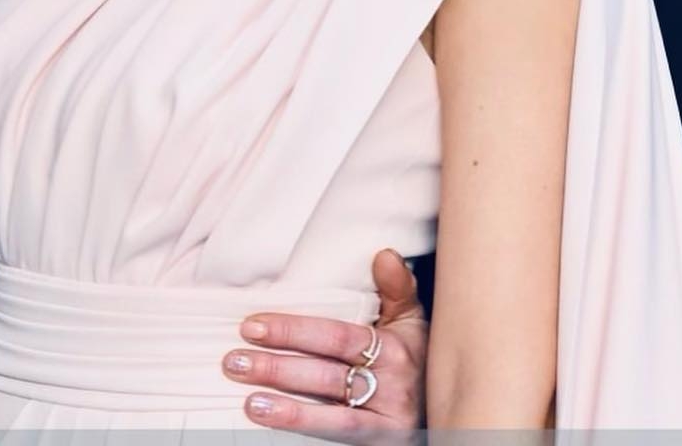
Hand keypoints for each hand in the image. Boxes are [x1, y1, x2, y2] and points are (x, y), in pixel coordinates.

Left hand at [222, 248, 426, 442]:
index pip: (336, 336)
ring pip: (332, 416)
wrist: (447, 412)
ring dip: (286, 409)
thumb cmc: (415, 359)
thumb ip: (396, 290)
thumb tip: (384, 254)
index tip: (251, 325)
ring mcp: (388, 423)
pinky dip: (305, 430)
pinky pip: (339, 438)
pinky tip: (272, 423)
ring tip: (248, 400)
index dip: (293, 331)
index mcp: (394, 348)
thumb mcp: (412, 324)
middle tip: (234, 360)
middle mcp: (393, 387)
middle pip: (326, 376)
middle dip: (277, 368)